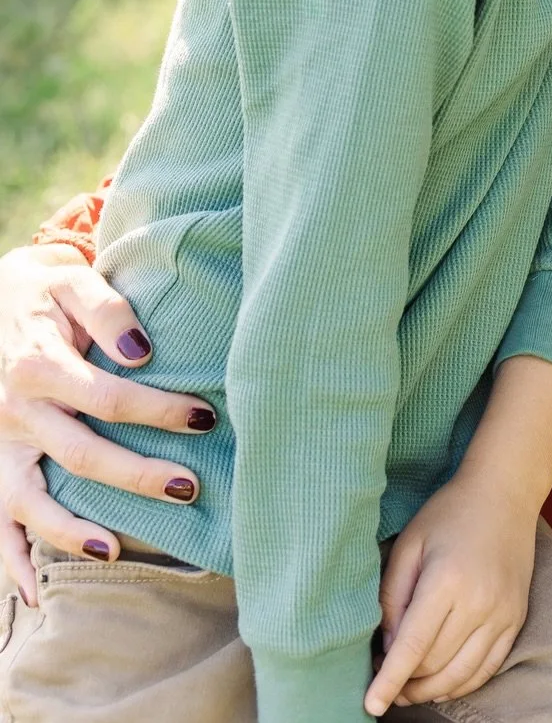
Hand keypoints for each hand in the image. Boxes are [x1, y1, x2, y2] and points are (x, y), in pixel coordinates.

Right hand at [0, 244, 215, 599]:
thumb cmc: (45, 291)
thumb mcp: (73, 282)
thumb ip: (109, 311)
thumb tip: (141, 352)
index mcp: (39, 366)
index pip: (109, 399)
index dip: (159, 410)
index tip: (204, 416)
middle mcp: (15, 412)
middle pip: (82, 455)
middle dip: (137, 476)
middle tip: (189, 487)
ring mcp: (0, 444)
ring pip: (32, 500)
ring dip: (69, 531)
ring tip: (114, 549)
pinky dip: (12, 559)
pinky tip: (34, 595)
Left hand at [363, 354, 551, 713]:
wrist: (505, 492)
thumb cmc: (449, 514)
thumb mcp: (409, 545)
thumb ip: (393, 597)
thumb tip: (389, 648)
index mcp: (446, 580)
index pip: (412, 646)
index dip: (388, 681)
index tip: (370, 706)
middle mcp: (479, 602)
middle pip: (434, 665)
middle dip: (404, 683)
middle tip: (384, 679)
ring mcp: (503, 613)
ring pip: (460, 675)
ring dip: (431, 691)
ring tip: (408, 690)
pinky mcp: (516, 619)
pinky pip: (487, 669)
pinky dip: (461, 684)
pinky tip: (441, 682)